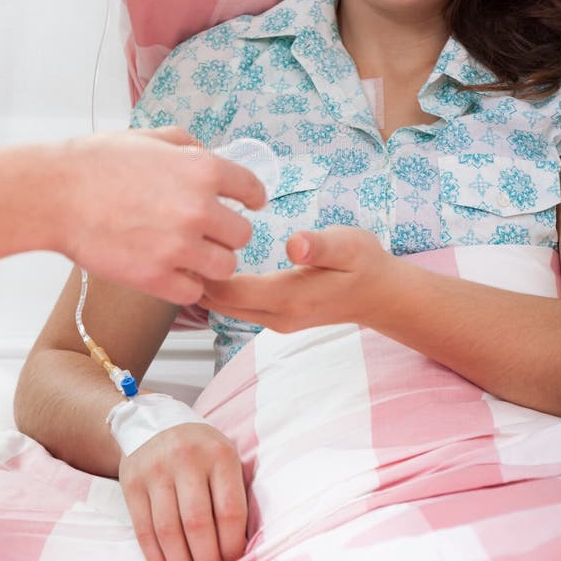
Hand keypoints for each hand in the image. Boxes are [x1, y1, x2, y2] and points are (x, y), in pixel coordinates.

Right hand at [53, 127, 266, 302]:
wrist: (56, 195)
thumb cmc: (96, 164)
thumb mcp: (149, 137)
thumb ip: (187, 146)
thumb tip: (208, 155)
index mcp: (202, 170)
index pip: (252, 189)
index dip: (252, 198)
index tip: (251, 204)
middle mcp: (198, 209)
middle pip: (242, 234)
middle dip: (227, 233)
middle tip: (209, 232)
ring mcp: (179, 246)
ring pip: (225, 266)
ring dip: (211, 262)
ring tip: (191, 255)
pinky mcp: (156, 277)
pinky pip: (194, 291)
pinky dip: (186, 285)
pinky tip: (172, 272)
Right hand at [118, 422, 246, 560]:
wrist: (154, 422)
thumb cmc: (200, 449)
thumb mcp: (224, 456)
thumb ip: (233, 493)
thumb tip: (240, 545)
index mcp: (219, 454)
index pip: (229, 510)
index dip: (232, 545)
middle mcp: (187, 458)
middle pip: (198, 524)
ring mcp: (156, 469)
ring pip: (169, 532)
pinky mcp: (132, 482)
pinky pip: (144, 530)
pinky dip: (156, 558)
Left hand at [199, 225, 394, 331]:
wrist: (382, 295)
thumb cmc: (365, 264)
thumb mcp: (349, 245)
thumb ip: (320, 245)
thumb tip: (294, 243)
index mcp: (288, 298)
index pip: (229, 291)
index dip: (202, 270)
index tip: (187, 240)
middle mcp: (276, 316)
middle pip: (218, 303)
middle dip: (195, 277)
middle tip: (178, 241)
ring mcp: (275, 320)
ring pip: (226, 307)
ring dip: (206, 284)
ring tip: (191, 249)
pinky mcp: (277, 316)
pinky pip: (238, 306)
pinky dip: (221, 288)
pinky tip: (215, 263)